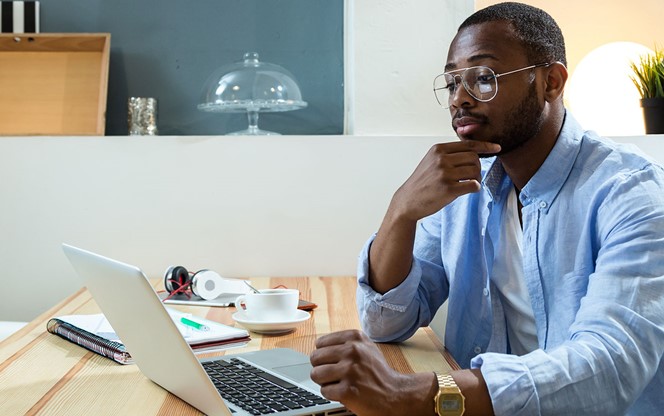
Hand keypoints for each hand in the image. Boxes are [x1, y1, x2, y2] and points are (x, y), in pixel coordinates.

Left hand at [310, 330, 436, 415]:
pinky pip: (324, 391)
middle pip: (315, 358)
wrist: (395, 394)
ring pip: (316, 374)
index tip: (334, 362)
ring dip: (325, 382)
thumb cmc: (378, 372)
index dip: (325, 356)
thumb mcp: (365, 347)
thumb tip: (318, 346)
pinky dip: (332, 394)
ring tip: (340, 383)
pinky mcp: (347, 390)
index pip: (320, 343)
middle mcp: (352, 351)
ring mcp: (350, 370)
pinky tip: (345, 393)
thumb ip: (344, 343)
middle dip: (322, 368)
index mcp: (355, 338)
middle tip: (336, 375)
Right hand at [390, 140, 500, 221]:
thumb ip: (449, 154)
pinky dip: (475, 188)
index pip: (468, 144)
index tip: (496, 148)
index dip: (485, 146)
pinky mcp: (448, 189)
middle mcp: (441, 159)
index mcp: (438, 150)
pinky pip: (473, 185)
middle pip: (474, 158)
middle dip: (477, 167)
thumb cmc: (422, 182)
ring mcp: (444, 174)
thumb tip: (474, 152)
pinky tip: (468, 190)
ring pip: (475, 171)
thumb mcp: (431, 161)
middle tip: (472, 176)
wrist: (408, 201)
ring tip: (469, 184)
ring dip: (477, 178)